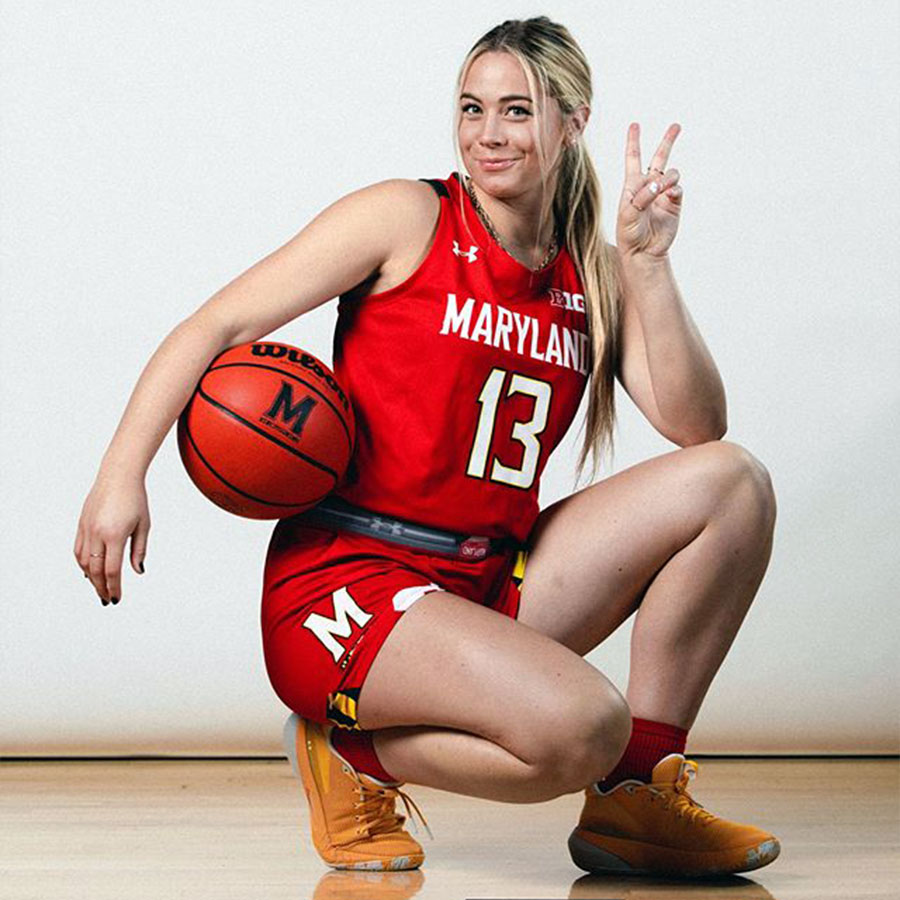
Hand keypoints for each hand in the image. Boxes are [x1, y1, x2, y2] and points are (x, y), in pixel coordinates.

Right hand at [74, 471, 149, 605]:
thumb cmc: (135, 498)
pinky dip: (82, 563)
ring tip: (99, 588)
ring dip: (90, 578)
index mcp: (114, 534)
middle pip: (95, 570)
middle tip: (107, 599)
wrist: (118, 475)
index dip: (114, 587)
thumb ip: (139, 550)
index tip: (116, 598)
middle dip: (101, 587)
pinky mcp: (81, 524)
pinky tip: (88, 571)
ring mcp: (86, 528)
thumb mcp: (144, 525)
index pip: (112, 570)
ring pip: (83, 561)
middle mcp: (96, 533)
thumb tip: (138, 571)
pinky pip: (78, 549)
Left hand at [616, 122, 682, 259]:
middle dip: (667, 141)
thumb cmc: (629, 234)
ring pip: (671, 174)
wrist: (642, 253)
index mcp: (632, 186)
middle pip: (658, 158)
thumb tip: (659, 183)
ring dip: (668, 177)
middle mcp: (648, 187)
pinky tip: (669, 195)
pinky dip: (675, 189)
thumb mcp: (627, 214)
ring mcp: (663, 195)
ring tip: (661, 189)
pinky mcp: (674, 204)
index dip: (634, 141)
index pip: (633, 158)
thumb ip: (642, 196)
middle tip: (676, 126)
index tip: (635, 125)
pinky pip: (678, 189)